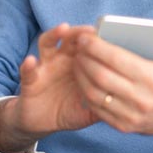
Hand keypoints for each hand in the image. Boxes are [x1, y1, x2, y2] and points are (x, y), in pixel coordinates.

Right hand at [0, 23, 100, 152]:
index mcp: (78, 64)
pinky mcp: (29, 80)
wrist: (41, 122)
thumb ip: (104, 105)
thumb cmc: (68, 110)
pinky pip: (27, 70)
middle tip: (90, 30)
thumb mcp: (88, 109)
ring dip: (54, 35)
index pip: (88, 46)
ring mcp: (45, 67)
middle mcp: (61, 59)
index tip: (110, 36)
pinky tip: (31, 61)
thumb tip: (125, 107)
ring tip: (62, 29)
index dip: (97, 41)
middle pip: (69, 38)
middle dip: (79, 32)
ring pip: (47, 44)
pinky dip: (28, 65)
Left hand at [73, 14, 152, 148]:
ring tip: (77, 61)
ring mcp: (132, 116)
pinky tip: (82, 81)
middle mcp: (142, 99)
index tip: (85, 37)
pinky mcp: (125, 126)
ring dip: (81, 76)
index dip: (97, 47)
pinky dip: (86, 94)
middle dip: (84, 59)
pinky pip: (98, 110)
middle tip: (78, 47)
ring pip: (96, 94)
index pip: (117, 59)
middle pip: (102, 76)